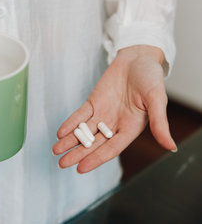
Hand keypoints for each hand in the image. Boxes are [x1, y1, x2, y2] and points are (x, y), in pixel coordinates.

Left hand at [52, 45, 176, 172]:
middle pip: (94, 143)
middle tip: (62, 164)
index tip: (81, 168)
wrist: (138, 58)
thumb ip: (160, 123)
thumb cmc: (151, 77)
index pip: (111, 148)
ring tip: (56, 151)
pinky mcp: (94, 103)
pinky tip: (60, 132)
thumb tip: (171, 146)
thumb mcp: (157, 99)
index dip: (96, 158)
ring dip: (70, 141)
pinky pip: (80, 116)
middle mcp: (115, 124)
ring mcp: (103, 114)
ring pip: (84, 131)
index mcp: (131, 128)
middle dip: (78, 154)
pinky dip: (70, 124)